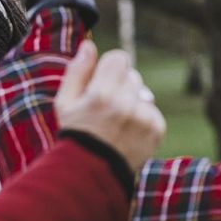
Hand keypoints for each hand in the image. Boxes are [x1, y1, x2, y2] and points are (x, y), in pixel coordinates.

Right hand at [52, 42, 165, 174]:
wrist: (92, 174)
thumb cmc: (75, 134)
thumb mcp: (64, 103)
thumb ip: (77, 71)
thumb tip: (89, 46)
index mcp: (101, 95)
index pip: (119, 58)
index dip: (109, 68)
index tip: (102, 81)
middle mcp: (125, 105)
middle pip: (132, 76)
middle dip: (120, 86)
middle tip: (106, 108)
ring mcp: (143, 118)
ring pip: (143, 94)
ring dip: (132, 103)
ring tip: (116, 123)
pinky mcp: (156, 130)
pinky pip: (152, 112)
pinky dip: (142, 119)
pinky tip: (126, 133)